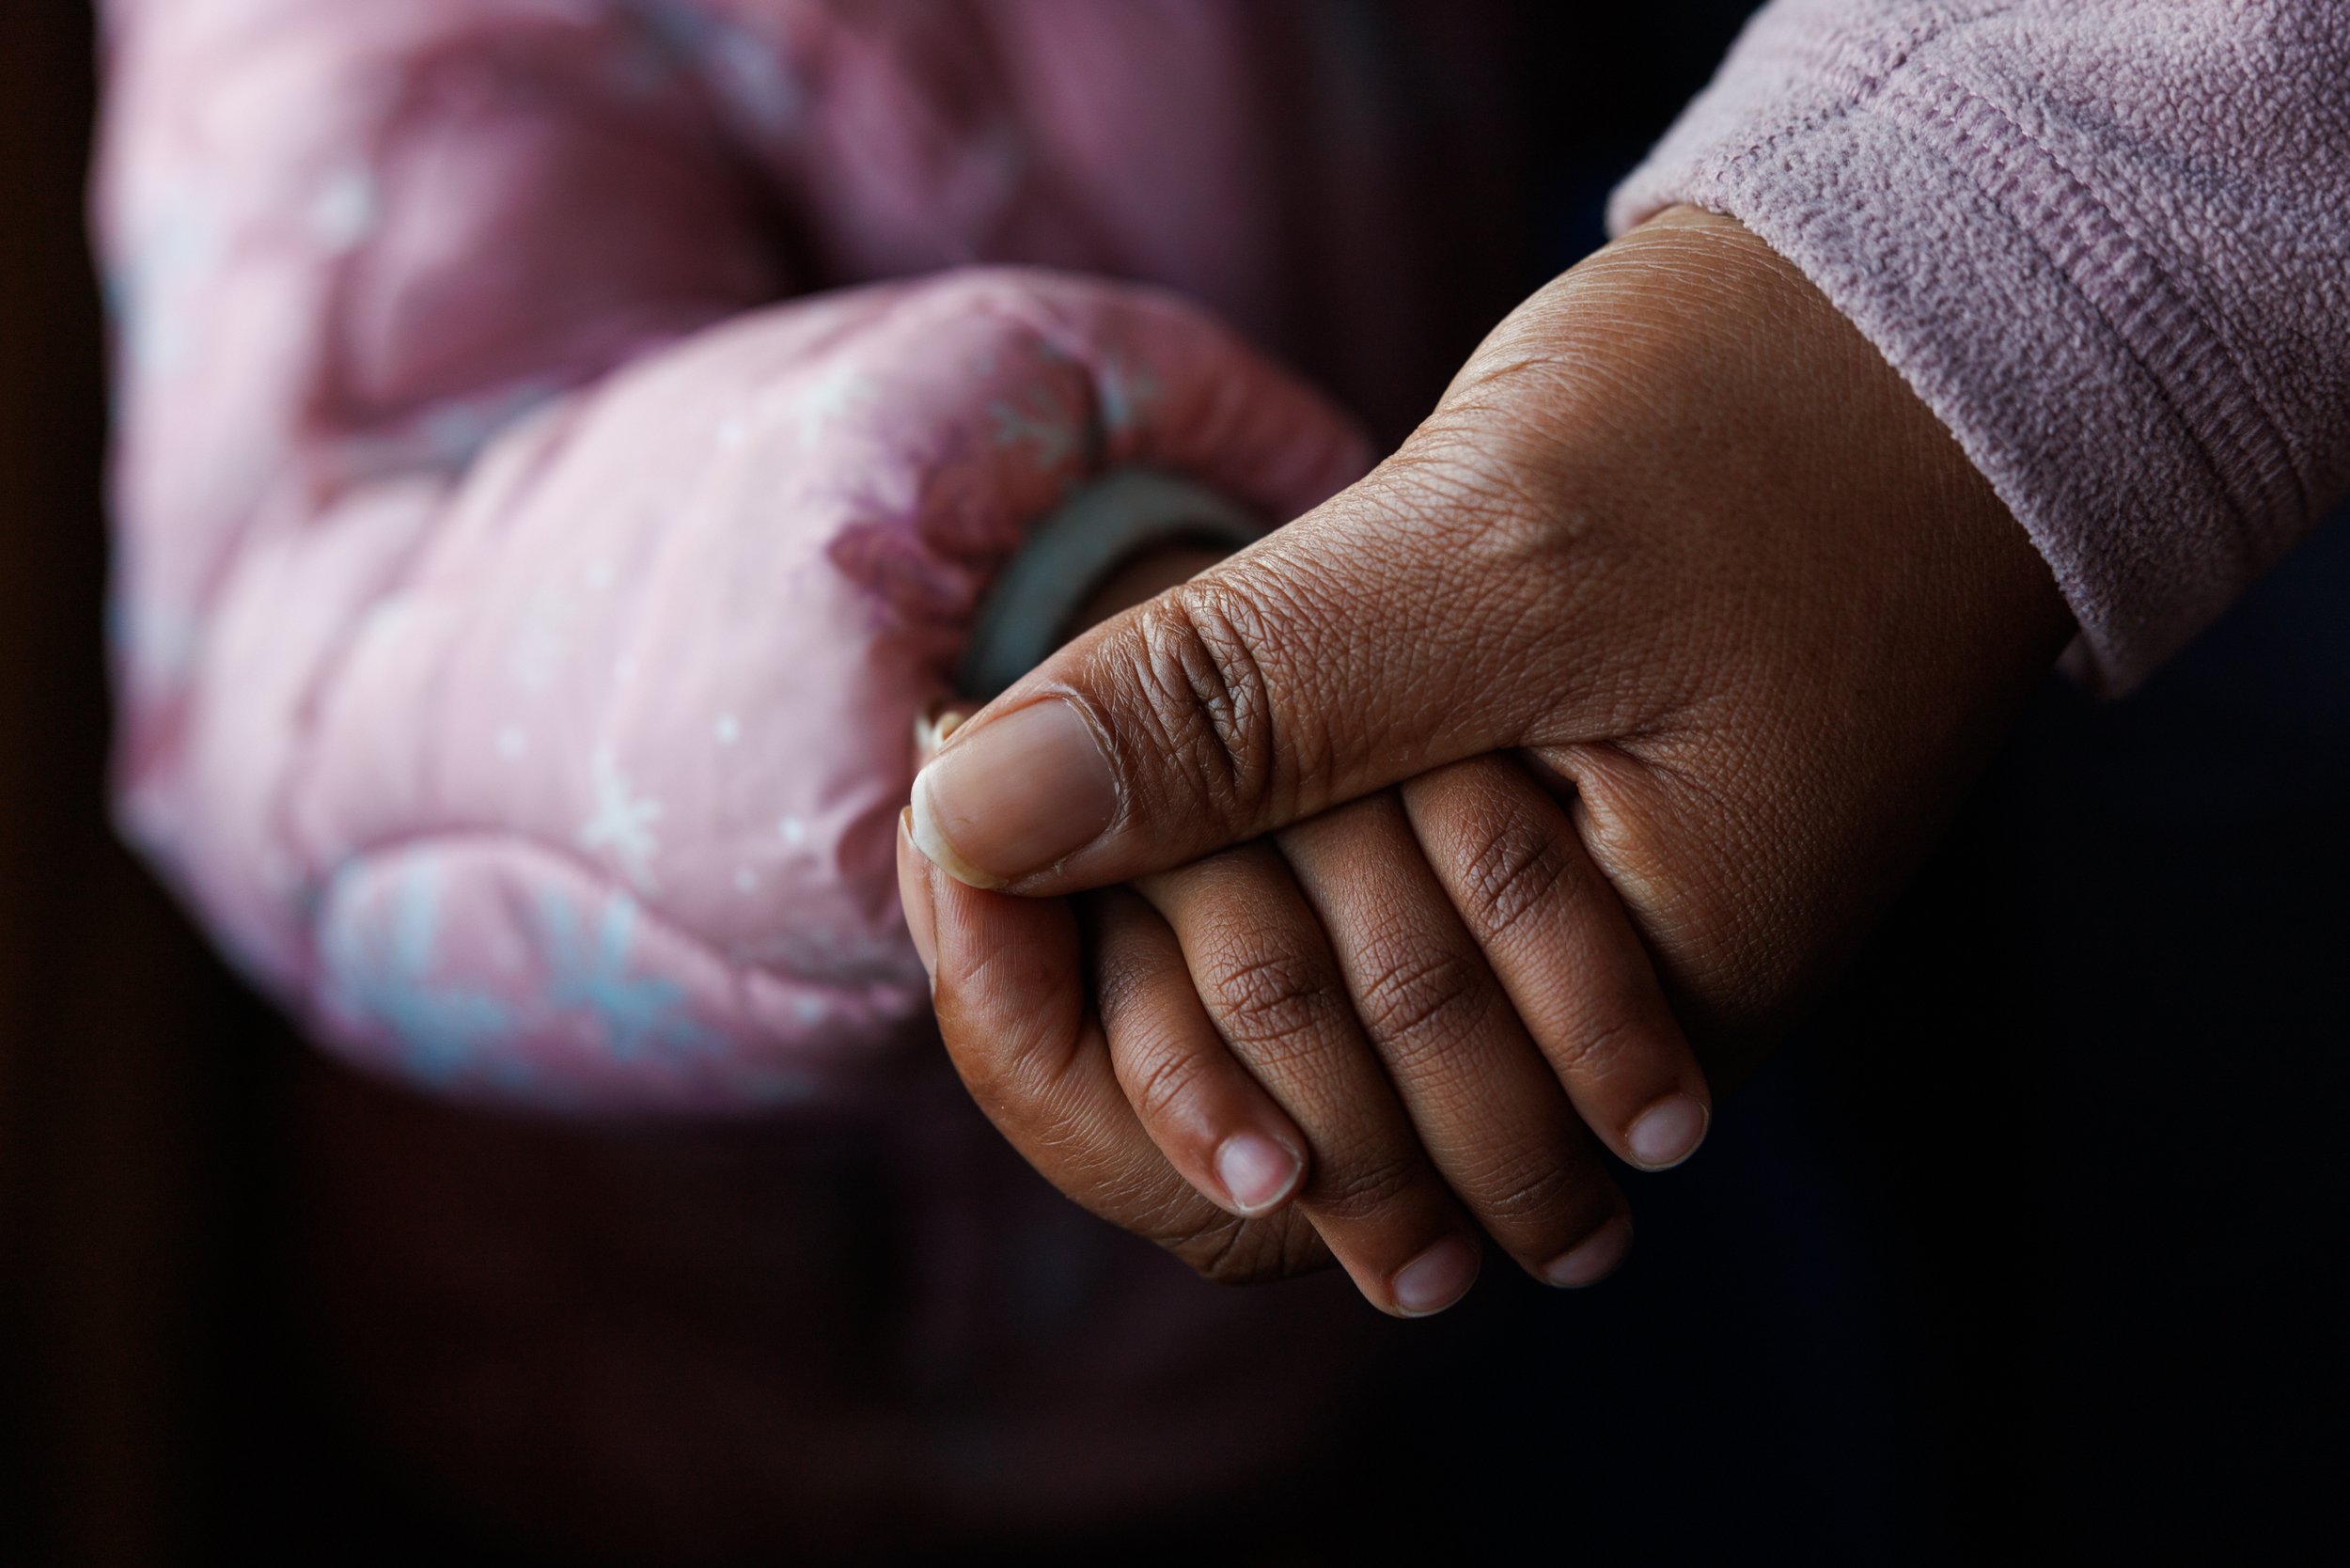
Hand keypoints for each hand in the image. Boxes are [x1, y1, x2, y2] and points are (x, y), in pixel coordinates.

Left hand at [902, 208, 2072, 1293]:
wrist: (1915, 330)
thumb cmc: (1756, 427)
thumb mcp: (1484, 562)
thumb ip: (1237, 706)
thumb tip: (978, 809)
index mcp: (1645, 1007)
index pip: (1312, 1163)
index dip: (1086, 1047)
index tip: (956, 849)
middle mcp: (1620, 1024)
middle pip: (1301, 1134)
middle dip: (1101, 994)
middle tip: (975, 825)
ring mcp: (1593, 944)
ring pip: (1321, 1038)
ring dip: (1164, 934)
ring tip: (1039, 810)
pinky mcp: (1561, 851)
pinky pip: (1365, 919)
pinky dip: (1245, 861)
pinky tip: (1150, 798)